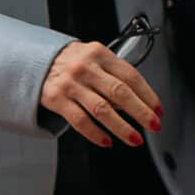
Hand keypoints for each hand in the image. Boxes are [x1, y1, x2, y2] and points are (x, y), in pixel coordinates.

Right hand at [41, 38, 161, 149]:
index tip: (158, 110)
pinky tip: (106, 140)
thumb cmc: (72, 63)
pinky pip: (80, 120)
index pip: (131, 76)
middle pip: (119, 92)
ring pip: (102, 109)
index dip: (148, 95)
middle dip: (141, 112)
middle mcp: (85, 67)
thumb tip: (135, 104)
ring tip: (134, 138)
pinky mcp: (56, 99)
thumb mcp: (95, 59)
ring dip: (121, 127)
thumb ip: (114, 76)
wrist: (36, 62)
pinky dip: (95, 133)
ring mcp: (70, 84)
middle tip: (153, 126)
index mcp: (100, 53)